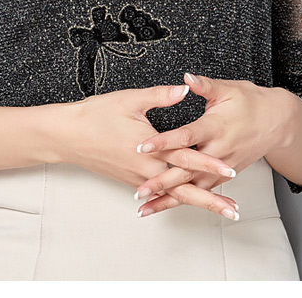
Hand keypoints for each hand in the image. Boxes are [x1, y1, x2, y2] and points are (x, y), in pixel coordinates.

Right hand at [58, 83, 238, 212]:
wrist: (68, 136)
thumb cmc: (96, 115)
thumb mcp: (130, 99)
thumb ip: (161, 95)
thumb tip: (185, 90)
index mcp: (150, 149)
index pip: (186, 158)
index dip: (210, 164)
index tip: (231, 171)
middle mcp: (147, 169)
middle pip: (185, 188)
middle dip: (211, 199)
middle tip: (233, 211)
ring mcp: (138, 178)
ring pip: (173, 194)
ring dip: (198, 201)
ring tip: (219, 208)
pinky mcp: (132, 180)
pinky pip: (159, 193)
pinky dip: (176, 198)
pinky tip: (186, 201)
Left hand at [133, 73, 295, 216]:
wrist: (277, 122)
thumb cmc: (250, 102)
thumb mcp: (227, 88)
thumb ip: (204, 85)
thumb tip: (185, 78)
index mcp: (215, 127)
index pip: (185, 137)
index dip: (164, 141)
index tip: (143, 146)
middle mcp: (219, 151)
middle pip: (186, 170)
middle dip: (161, 182)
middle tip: (139, 191)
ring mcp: (223, 167)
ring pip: (193, 187)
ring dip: (169, 198)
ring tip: (145, 208)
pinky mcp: (226, 175)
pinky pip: (202, 191)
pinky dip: (184, 200)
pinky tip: (166, 207)